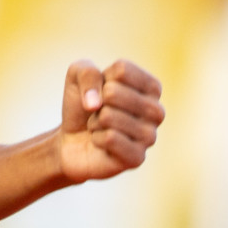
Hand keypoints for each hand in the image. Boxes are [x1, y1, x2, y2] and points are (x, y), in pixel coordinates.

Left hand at [57, 59, 163, 183]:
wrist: (71, 140)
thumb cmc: (82, 104)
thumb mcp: (77, 75)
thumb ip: (87, 73)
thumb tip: (95, 104)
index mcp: (151, 87)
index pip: (122, 69)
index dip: (101, 78)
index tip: (102, 90)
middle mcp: (157, 111)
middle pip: (114, 92)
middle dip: (96, 102)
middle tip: (99, 113)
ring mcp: (150, 136)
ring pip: (108, 116)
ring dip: (94, 122)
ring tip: (100, 128)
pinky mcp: (138, 158)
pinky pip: (110, 139)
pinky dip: (96, 138)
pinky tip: (101, 143)